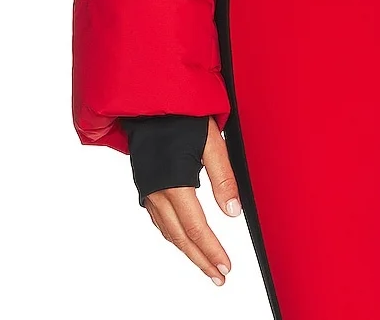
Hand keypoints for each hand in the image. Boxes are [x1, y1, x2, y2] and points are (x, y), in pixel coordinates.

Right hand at [143, 119, 241, 285]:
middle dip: (200, 260)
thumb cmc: (182, 116)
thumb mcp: (211, 141)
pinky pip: (160, 221)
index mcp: (173, 183)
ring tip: (205, 264)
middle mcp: (156, 192)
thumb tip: (233, 211)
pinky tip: (183, 238)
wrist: (150, 102)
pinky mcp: (146, 186)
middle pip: (180, 237)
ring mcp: (148, 191)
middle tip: (218, 277)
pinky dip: (174, 235)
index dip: (211, 250)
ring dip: (187, 251)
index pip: (195, 228)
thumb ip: (223, 177)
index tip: (225, 266)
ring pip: (168, 232)